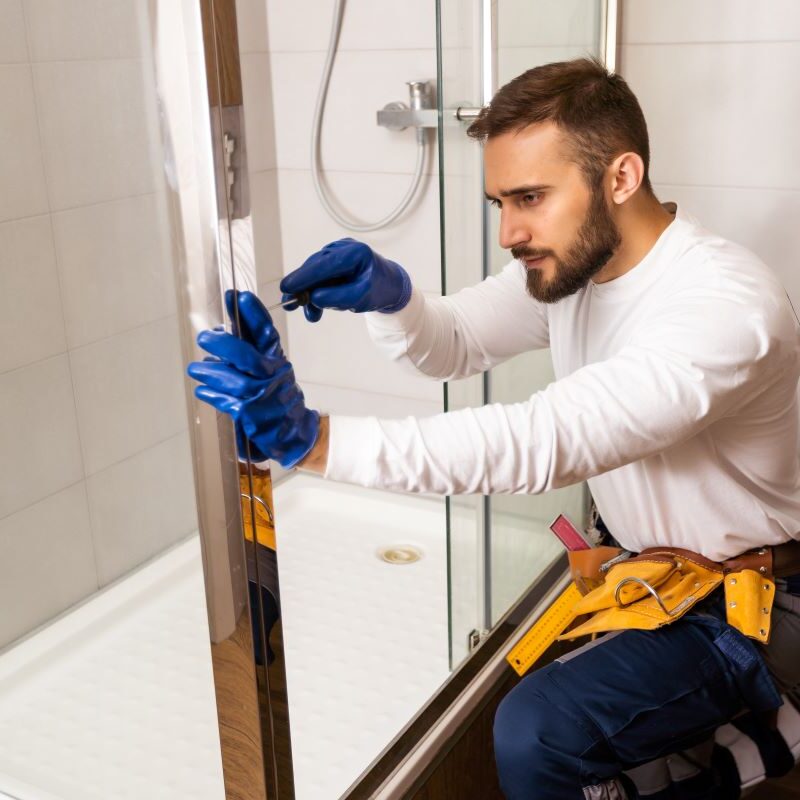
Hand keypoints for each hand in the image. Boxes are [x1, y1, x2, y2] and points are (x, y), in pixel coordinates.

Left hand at [187, 291, 319, 467]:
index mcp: (277, 360)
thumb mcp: (270, 369)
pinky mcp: (253, 416)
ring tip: (195, 369)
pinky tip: (202, 390)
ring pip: (235, 381)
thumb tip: (221, 330)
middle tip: (204, 337)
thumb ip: (249, 350)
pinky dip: (213, 395)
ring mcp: (264, 397)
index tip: (239, 296)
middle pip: (248, 357)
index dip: (254, 314)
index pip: (267, 334)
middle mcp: (274, 376)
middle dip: (225, 344)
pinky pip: (229, 403)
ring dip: (211, 372)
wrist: (294, 432)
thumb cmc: (276, 395)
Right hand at [279, 238, 411, 321]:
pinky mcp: (333, 260)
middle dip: (302, 287)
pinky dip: (315, 291)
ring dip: (309, 293)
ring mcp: (337, 252)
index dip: (304, 276)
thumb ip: (337, 297)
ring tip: (312, 315)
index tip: (287, 287)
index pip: (325, 265)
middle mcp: (344, 248)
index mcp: (356, 253)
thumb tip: (313, 297)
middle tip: (289, 305)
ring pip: (315, 273)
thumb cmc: (379, 290)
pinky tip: (314, 307)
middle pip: (316, 267)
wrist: (388, 285)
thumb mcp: (361, 298)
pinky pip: (319, 276)